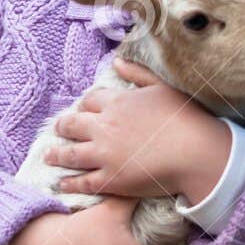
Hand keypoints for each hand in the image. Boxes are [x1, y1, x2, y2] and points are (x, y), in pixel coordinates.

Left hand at [46, 57, 230, 202]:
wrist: (196, 151)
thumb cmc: (184, 117)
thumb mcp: (161, 86)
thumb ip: (137, 74)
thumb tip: (117, 61)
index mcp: (117, 103)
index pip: (90, 100)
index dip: (85, 105)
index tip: (83, 110)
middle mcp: (105, 127)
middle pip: (72, 124)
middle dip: (63, 126)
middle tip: (59, 129)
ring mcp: (105, 154)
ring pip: (70, 154)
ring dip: (56, 155)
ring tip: (49, 156)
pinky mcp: (110, 179)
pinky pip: (82, 181)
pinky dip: (69, 183)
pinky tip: (61, 183)